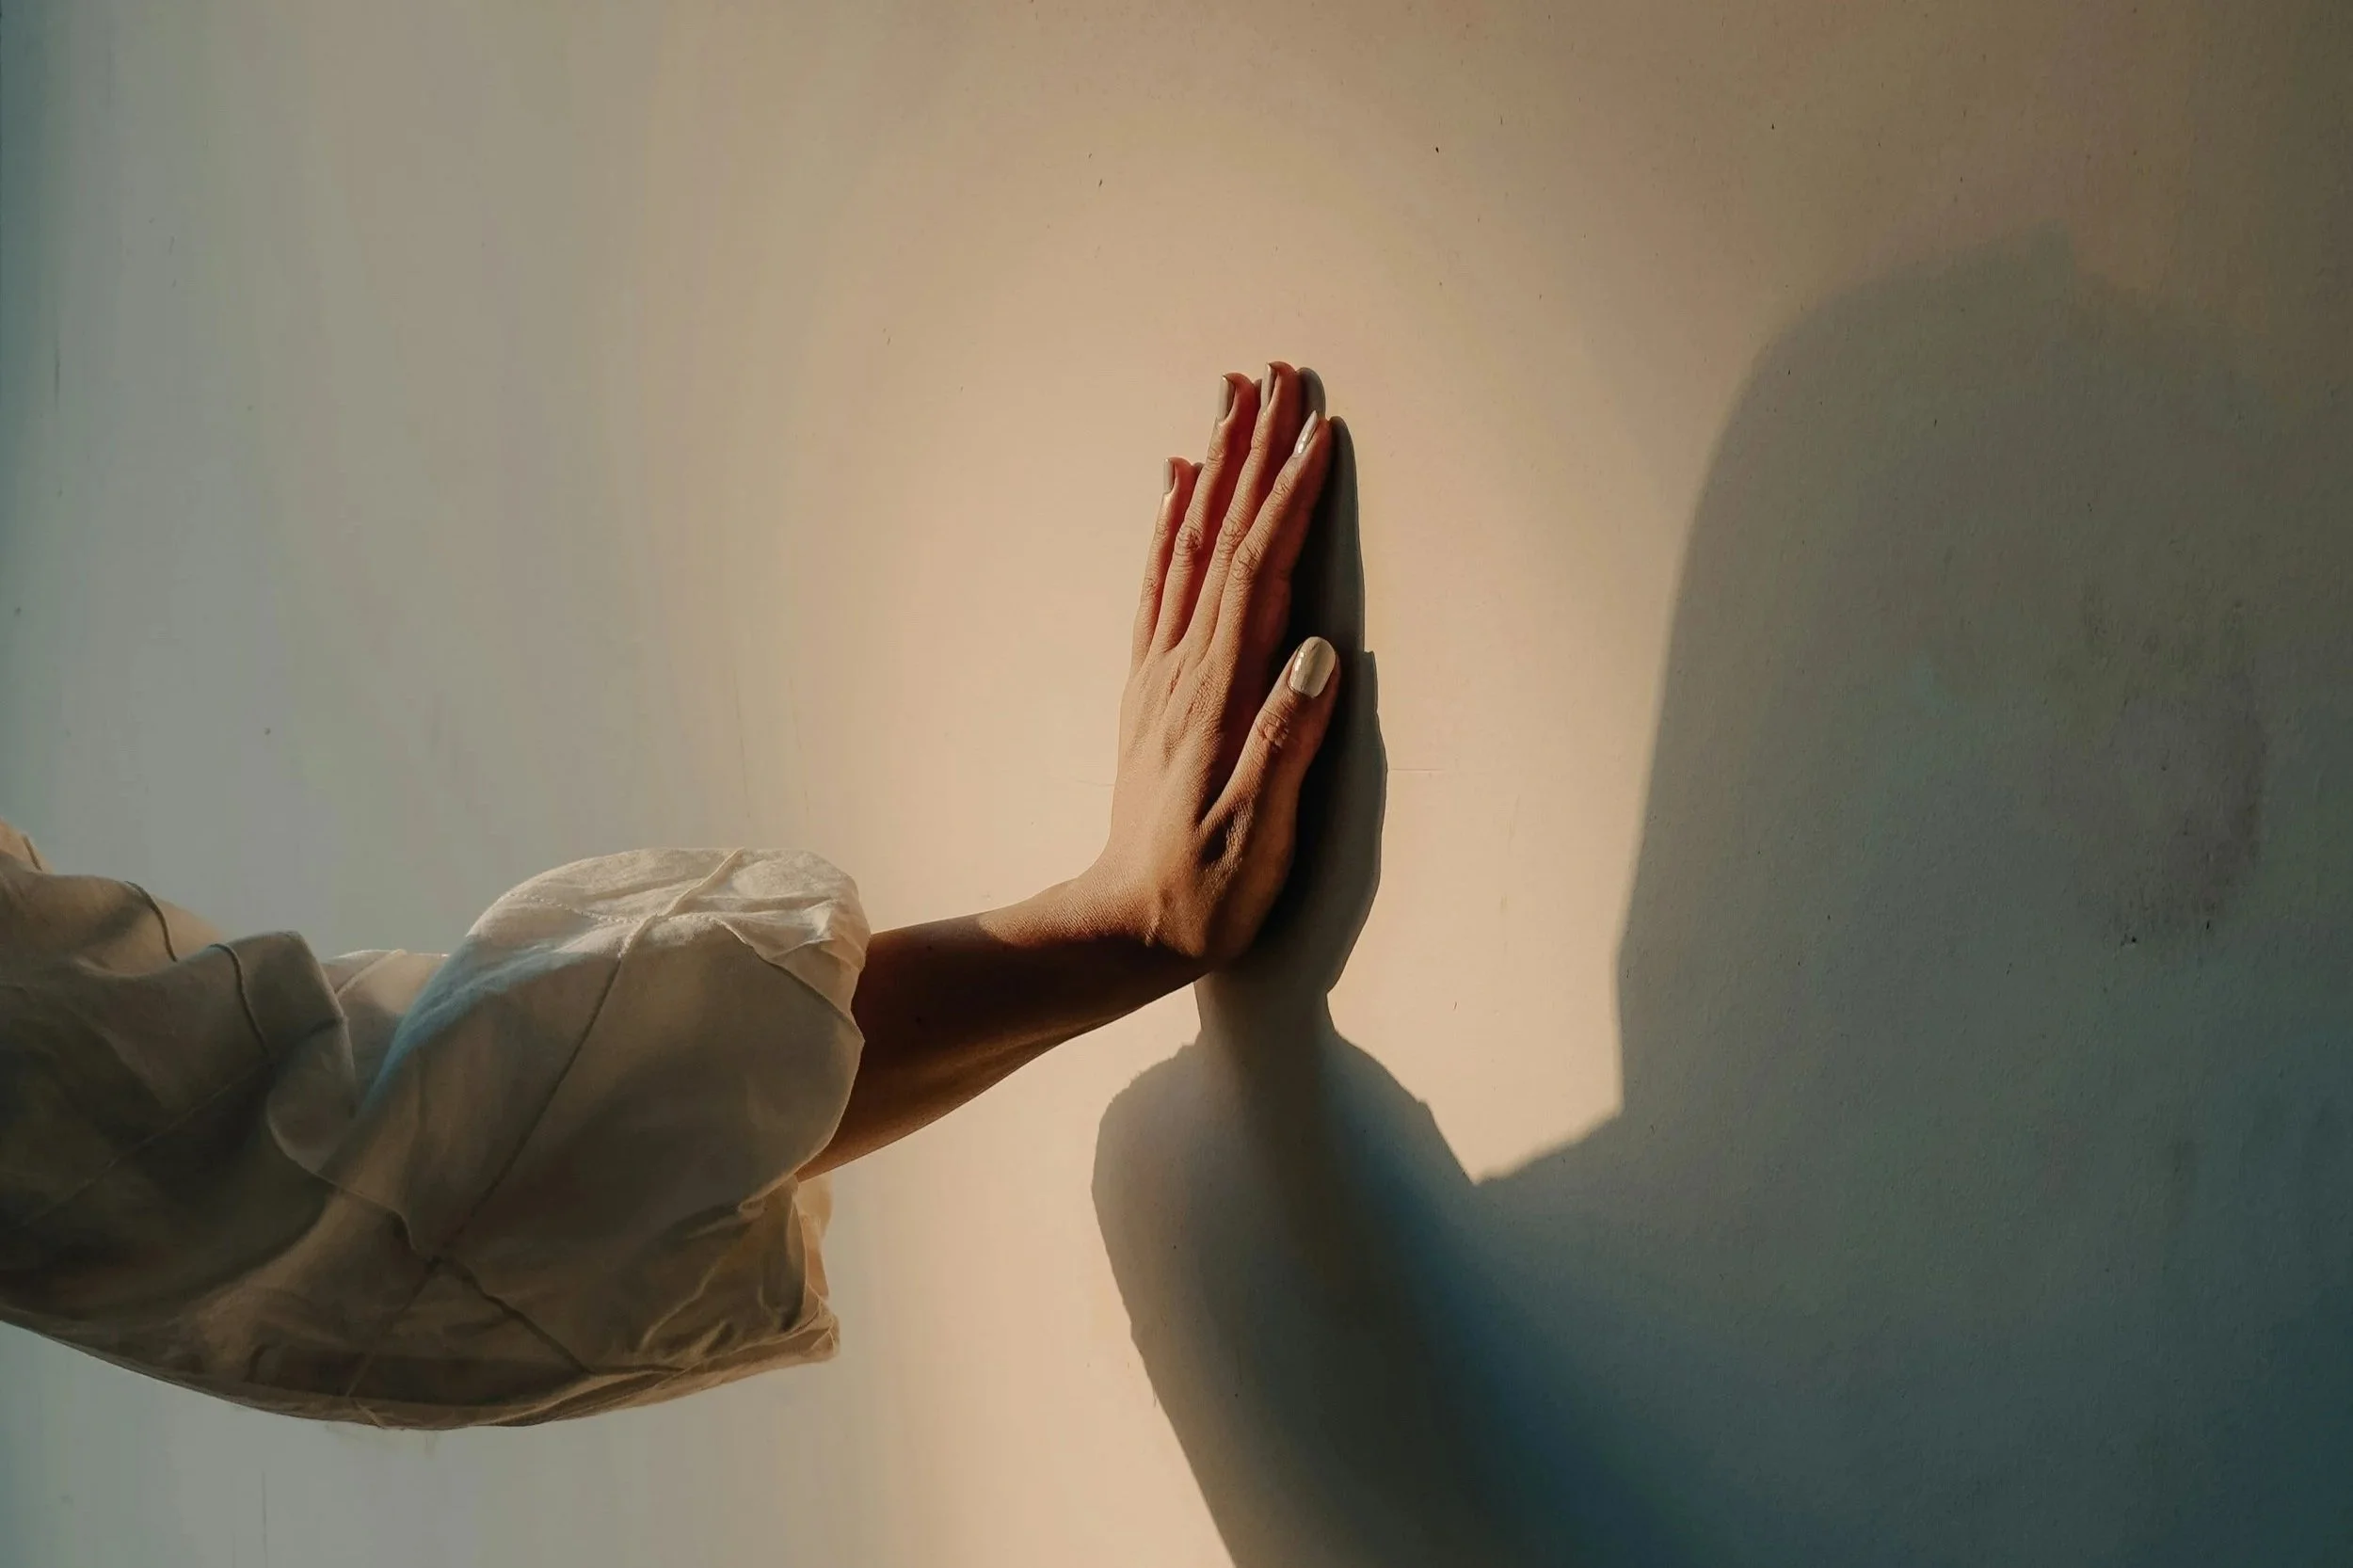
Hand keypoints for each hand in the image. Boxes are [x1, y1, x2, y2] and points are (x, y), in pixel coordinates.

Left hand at [1073, 362, 1341, 971]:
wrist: (1123, 927)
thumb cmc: (1206, 893)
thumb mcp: (1260, 835)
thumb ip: (1287, 743)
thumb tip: (1320, 652)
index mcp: (1218, 694)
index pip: (1260, 570)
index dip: (1291, 496)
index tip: (1319, 428)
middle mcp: (1183, 666)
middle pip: (1222, 533)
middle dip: (1253, 449)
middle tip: (1277, 372)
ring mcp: (1161, 670)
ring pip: (1189, 541)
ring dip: (1215, 464)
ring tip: (1232, 396)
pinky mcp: (1152, 684)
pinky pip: (1160, 579)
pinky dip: (1172, 519)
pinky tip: (1178, 481)